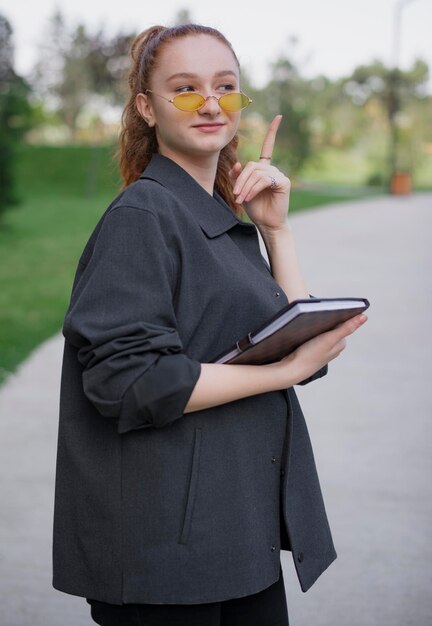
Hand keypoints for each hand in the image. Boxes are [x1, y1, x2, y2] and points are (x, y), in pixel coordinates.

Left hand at [228, 115, 290, 231]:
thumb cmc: (256, 208)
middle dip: (241, 180)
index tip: (279, 117)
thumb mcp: (242, 190)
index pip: (268, 147)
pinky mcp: (283, 182)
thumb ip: (238, 176)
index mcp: (264, 169)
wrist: (267, 223)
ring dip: (245, 187)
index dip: (272, 132)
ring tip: (241, 199)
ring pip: (256, 173)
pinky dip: (254, 189)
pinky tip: (250, 198)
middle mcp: (272, 169)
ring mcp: (279, 175)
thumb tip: (238, 164)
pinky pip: (264, 180)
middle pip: (252, 166)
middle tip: (235, 195)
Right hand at [267, 313, 367, 385]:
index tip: (325, 308)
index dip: (334, 314)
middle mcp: (334, 347)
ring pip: (322, 331)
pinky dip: (310, 331)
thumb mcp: (329, 339)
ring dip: (317, 325)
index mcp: (341, 343)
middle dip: (325, 319)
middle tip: (314, 314)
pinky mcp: (313, 350)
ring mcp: (323, 349)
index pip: (341, 323)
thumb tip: (364, 317)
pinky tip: (304, 331)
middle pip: (332, 326)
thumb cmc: (311, 355)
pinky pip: (314, 336)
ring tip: (308, 322)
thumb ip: (347, 328)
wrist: (292, 369)